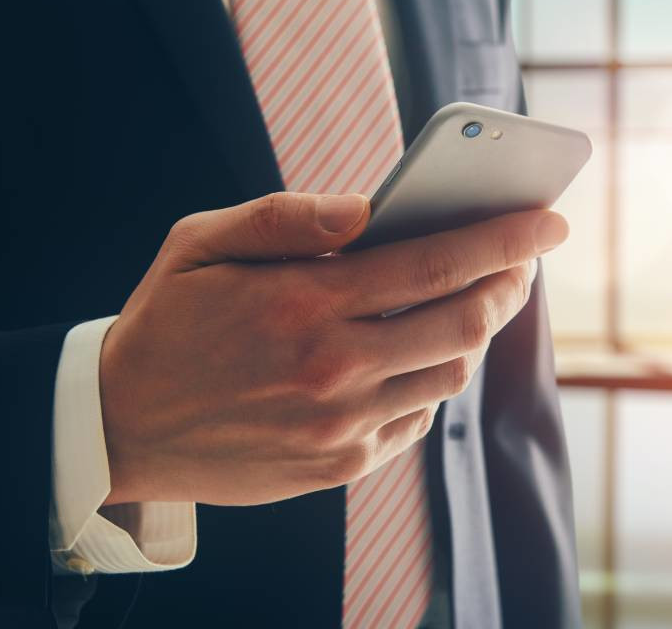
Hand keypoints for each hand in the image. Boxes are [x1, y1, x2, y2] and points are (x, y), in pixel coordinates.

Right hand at [98, 192, 567, 505]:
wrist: (121, 428)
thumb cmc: (168, 321)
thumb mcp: (202, 243)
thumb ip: (285, 216)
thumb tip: (365, 207)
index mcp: (304, 304)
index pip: (438, 262)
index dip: (507, 238)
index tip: (550, 221)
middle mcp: (333, 369)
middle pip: (465, 322)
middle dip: (511, 283)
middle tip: (526, 258)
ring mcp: (342, 425)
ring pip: (452, 374)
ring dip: (478, 332)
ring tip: (480, 298)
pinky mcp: (341, 464)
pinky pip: (418, 418)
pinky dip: (435, 379)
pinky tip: (425, 351)